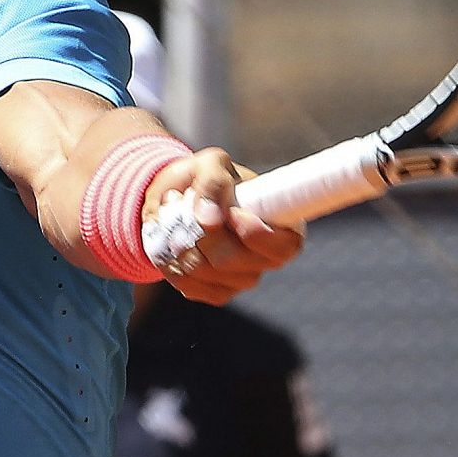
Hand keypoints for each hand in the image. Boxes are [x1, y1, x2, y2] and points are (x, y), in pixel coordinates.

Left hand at [143, 149, 304, 304]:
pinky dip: (173, 263)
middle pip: (232, 260)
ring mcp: (243, 279)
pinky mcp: (218, 292)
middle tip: (186, 205)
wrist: (179, 197)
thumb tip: (209, 217)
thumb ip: (213, 182)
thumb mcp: (212, 164)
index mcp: (283, 225)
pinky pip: (190, 286)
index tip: (232, 213)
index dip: (256, 234)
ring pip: (205, 273)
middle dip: (201, 233)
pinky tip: (172, 242)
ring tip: (175, 218)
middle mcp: (267, 258)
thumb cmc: (206, 177)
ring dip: (181, 243)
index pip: (285, 246)